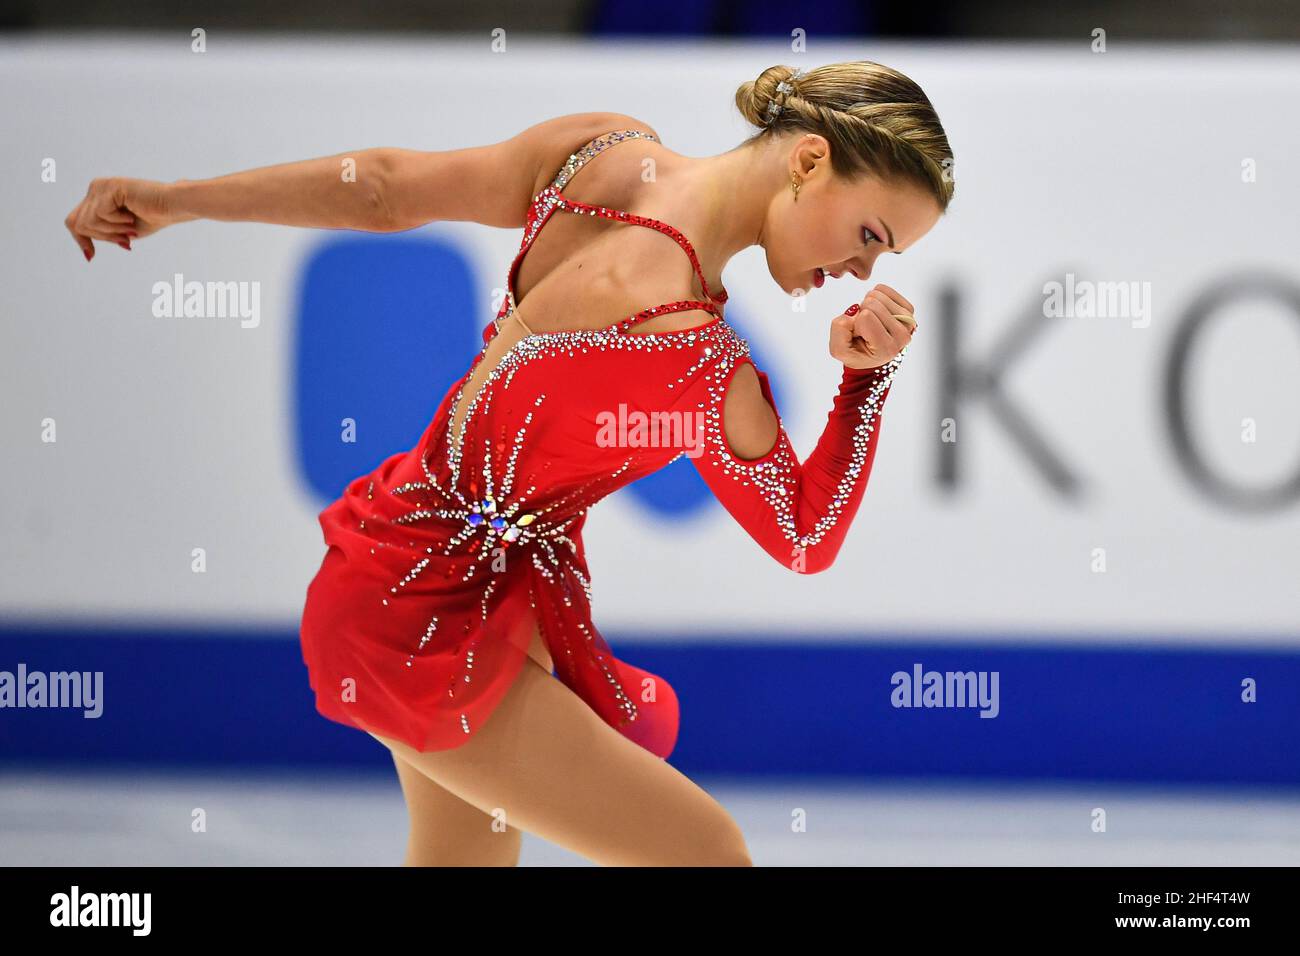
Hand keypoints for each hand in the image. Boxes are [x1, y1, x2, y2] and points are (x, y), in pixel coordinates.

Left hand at [64, 176, 178, 260]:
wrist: (173, 206)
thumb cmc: (154, 218)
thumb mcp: (123, 232)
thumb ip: (103, 235)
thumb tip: (87, 254)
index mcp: (98, 196)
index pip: (75, 220)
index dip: (80, 239)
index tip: (91, 256)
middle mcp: (96, 188)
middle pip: (78, 223)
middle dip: (101, 237)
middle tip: (125, 241)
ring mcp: (101, 186)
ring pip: (87, 221)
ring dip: (111, 232)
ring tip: (130, 230)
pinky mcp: (109, 188)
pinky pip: (100, 215)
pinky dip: (116, 223)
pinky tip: (131, 218)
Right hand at [828, 283, 916, 369]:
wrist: (872, 353)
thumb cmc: (857, 352)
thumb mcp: (839, 349)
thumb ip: (839, 331)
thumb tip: (854, 310)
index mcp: (886, 348)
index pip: (865, 316)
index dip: (855, 323)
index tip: (859, 335)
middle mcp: (902, 335)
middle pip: (872, 303)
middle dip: (861, 313)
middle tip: (864, 328)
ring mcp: (908, 321)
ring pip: (878, 294)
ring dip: (868, 305)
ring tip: (870, 321)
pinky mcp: (908, 309)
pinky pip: (884, 289)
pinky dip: (875, 297)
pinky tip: (876, 311)